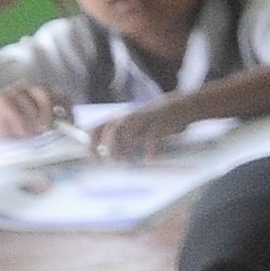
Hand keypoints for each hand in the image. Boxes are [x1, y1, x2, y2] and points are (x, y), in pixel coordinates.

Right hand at [0, 82, 64, 138]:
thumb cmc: (17, 124)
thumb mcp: (37, 123)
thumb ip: (51, 122)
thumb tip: (66, 129)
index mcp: (41, 90)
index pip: (61, 96)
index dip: (67, 110)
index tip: (70, 125)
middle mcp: (28, 86)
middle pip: (45, 96)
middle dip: (49, 114)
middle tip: (46, 129)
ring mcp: (14, 91)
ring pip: (31, 109)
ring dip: (31, 126)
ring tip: (25, 133)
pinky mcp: (2, 99)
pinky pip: (18, 116)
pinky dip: (21, 127)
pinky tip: (15, 130)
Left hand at [84, 98, 198, 162]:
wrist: (178, 107)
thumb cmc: (153, 122)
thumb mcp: (134, 127)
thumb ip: (121, 138)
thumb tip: (106, 154)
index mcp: (118, 119)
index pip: (96, 128)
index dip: (91, 143)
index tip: (93, 158)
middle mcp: (127, 117)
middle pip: (110, 130)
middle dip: (109, 148)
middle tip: (113, 163)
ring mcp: (143, 119)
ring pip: (125, 131)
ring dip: (123, 148)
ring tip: (128, 163)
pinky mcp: (159, 123)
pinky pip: (151, 138)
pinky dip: (150, 151)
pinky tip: (150, 160)